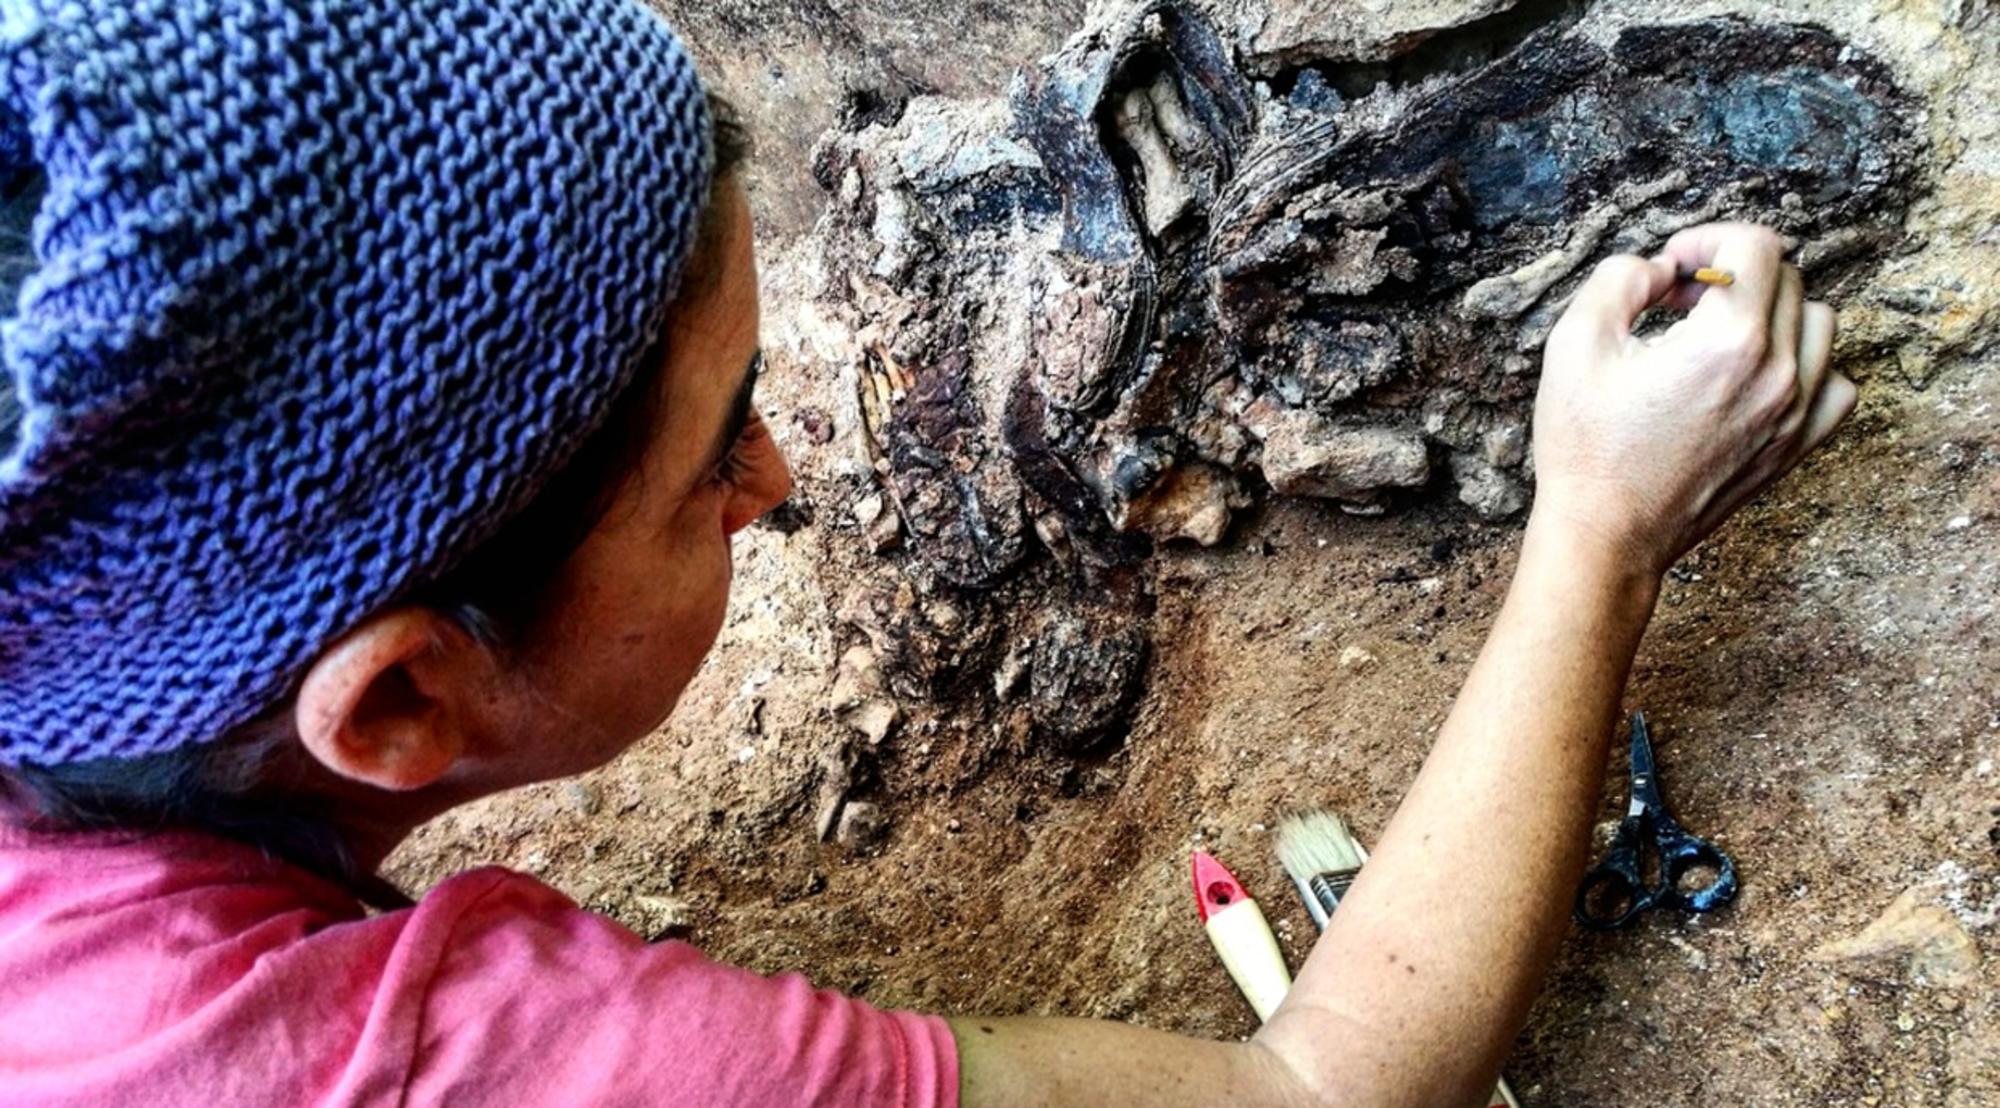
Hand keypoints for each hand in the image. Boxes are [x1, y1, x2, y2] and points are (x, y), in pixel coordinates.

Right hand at [1528, 222, 1855, 576]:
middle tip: (1681, 302)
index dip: (1707, 238)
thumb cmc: (1587, 447)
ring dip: (1773, 312)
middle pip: (1787, 278)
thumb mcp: (1574, 344)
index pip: (1756, 244)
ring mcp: (1794, 413)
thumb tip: (1662, 269)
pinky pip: (1836, 384)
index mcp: (1728, 340)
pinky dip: (1809, 366)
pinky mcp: (1794, 447)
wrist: (1607, 536)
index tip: (1673, 266)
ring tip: (1720, 334)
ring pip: (1819, 324)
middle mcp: (1777, 372)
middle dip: (1732, 273)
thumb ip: (1621, 279)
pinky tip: (1761, 375)